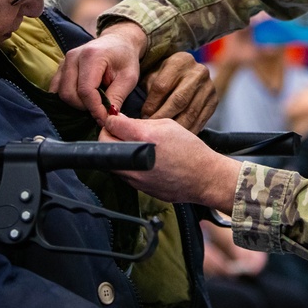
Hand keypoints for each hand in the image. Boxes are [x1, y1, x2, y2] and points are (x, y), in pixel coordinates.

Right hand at [49, 22, 146, 121]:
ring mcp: (64, 61)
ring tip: (93, 104)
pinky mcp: (61, 67)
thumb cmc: (125, 58)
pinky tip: (83, 100)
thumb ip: (117, 96)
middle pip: (69, 93)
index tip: (105, 119)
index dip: (95, 109)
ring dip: (76, 104)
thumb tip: (108, 118)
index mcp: (92, 55)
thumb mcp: (129, 77)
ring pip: (60, 93)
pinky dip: (69, 99)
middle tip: (101, 111)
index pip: (86, 90)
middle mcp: (73, 56)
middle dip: (85, 108)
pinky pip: (57, 89)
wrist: (118, 41)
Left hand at [101, 114, 240, 212]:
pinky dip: (127, 164)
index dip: (112, 119)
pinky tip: (142, 160)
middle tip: (119, 132)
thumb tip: (121, 120)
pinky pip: (122, 173)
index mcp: (143, 138)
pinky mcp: (137, 188)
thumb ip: (141, 122)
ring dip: (116, 151)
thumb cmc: (191, 151)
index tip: (116, 119)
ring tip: (133, 146)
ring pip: (110, 160)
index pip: (111, 124)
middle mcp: (134, 159)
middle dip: (108, 134)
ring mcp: (134, 177)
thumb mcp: (168, 126)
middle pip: (103, 143)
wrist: (204, 178)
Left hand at [142, 52, 216, 131]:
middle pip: (178, 100)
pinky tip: (177, 136)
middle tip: (152, 130)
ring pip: (190, 113)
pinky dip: (188, 130)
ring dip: (175, 128)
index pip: (162, 86)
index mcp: (180, 61)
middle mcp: (198, 72)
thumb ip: (147, 89)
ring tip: (163, 137)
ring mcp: (209, 87)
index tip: (143, 118)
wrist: (188, 74)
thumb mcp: (154, 75)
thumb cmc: (165, 76)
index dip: (151, 104)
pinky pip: (201, 120)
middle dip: (163, 118)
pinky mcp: (214, 101)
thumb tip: (142, 115)